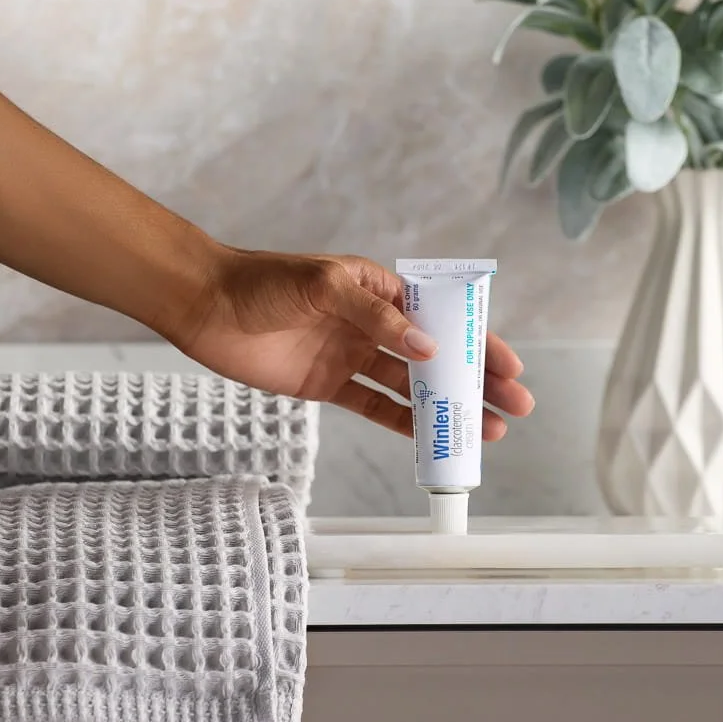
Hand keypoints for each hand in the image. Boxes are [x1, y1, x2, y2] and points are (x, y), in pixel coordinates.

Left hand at [170, 246, 533, 437]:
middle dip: (477, 380)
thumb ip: (376, 317)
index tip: (509, 366)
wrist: (207, 307)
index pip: (441, 315)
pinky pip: (377, 407)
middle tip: (514, 406)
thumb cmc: (264, 282)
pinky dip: (406, 424)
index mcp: (380, 290)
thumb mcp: (324, 286)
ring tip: (487, 430)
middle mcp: (373, 323)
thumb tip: (427, 347)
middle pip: (437, 356)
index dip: (478, 340)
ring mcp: (353, 355)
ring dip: (449, 407)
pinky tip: (432, 439)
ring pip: (413, 387)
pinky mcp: (329, 385)